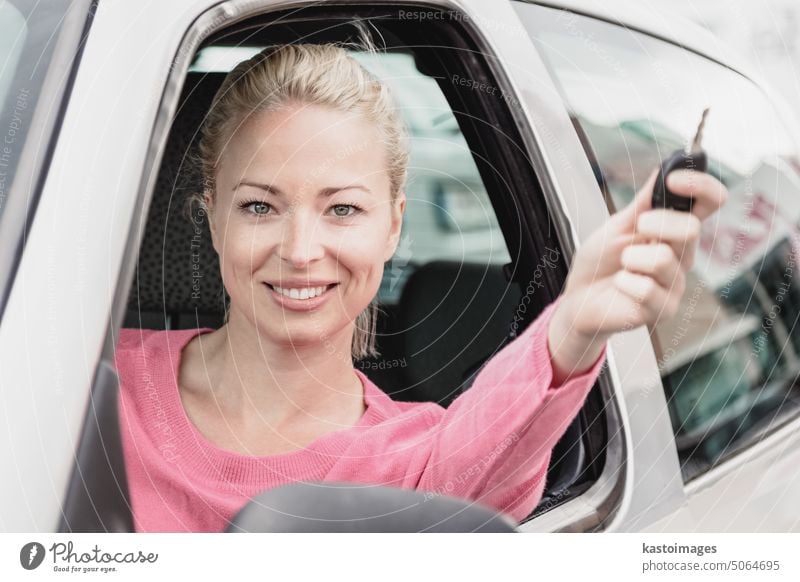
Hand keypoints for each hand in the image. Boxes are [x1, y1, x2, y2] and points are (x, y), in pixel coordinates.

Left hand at [548, 168, 728, 383]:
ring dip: (631, 258)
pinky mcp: (664, 310)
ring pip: (664, 259)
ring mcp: (675, 284)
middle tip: (636, 231)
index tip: (675, 179)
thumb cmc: (600, 262)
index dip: (702, 186)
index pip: (710, 203)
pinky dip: (624, 283)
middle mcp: (682, 256)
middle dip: (656, 223)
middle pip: (691, 228)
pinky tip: (620, 287)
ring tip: (623, 266)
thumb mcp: (618, 224)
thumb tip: (665, 168)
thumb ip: (644, 201)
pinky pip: (646, 288)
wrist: (578, 298)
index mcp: (675, 230)